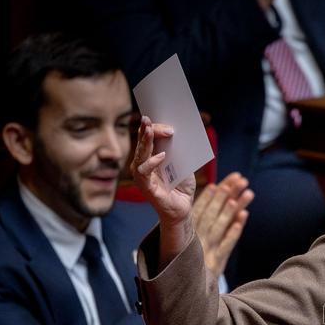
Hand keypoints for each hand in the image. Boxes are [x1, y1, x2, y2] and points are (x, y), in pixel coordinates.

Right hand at [131, 116, 195, 267]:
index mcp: (150, 157)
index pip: (147, 138)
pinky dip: (151, 163)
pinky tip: (161, 156)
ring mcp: (142, 177)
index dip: (152, 127)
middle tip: (148, 118)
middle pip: (142, 144)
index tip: (158, 116)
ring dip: (144, 142)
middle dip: (145, 130)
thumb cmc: (182, 185)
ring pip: (139, 156)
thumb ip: (179, 150)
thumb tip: (178, 130)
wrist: (184, 208)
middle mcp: (142, 165)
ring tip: (149, 130)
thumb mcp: (184, 164)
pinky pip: (143, 173)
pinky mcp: (147, 188)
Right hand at [191, 173, 252, 279]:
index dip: (211, 195)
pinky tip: (243, 217)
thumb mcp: (188, 246)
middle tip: (239, 180)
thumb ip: (200, 227)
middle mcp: (197, 240)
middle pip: (213, 213)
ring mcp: (207, 251)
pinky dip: (234, 231)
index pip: (201, 210)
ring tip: (247, 193)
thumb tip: (212, 206)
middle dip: (227, 195)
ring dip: (234, 208)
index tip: (221, 183)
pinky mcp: (217, 264)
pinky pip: (227, 245)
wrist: (185, 295)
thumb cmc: (188, 266)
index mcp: (188, 234)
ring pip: (221, 225)